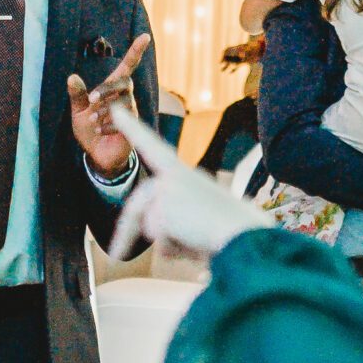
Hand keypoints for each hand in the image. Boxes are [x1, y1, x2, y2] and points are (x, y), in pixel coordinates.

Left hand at [67, 32, 151, 176]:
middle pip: (126, 82)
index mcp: (113, 89)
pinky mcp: (132, 128)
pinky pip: (122, 122)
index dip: (136, 52)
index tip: (145, 36)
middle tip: (92, 99)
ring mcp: (131, 112)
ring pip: (124, 102)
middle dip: (107, 89)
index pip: (128, 66)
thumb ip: (77, 95)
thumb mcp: (79, 110)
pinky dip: (106, 126)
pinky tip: (99, 131)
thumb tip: (72, 77)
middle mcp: (125, 97)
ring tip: (93, 120)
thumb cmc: (90, 128)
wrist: (96, 154)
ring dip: (105, 110)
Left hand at [106, 108, 268, 260]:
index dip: (132, 128)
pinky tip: (197, 242)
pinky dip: (176, 251)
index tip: (115, 109)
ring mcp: (167, 191)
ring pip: (149, 228)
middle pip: (138, 205)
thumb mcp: (202, 218)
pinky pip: (159, 242)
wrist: (248, 236)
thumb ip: (179, 220)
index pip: (153, 147)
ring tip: (199, 241)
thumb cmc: (235, 231)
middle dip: (124, 233)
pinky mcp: (163, 210)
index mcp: (185, 173)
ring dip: (169, 245)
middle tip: (114, 253)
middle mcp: (173, 176)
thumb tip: (159, 239)